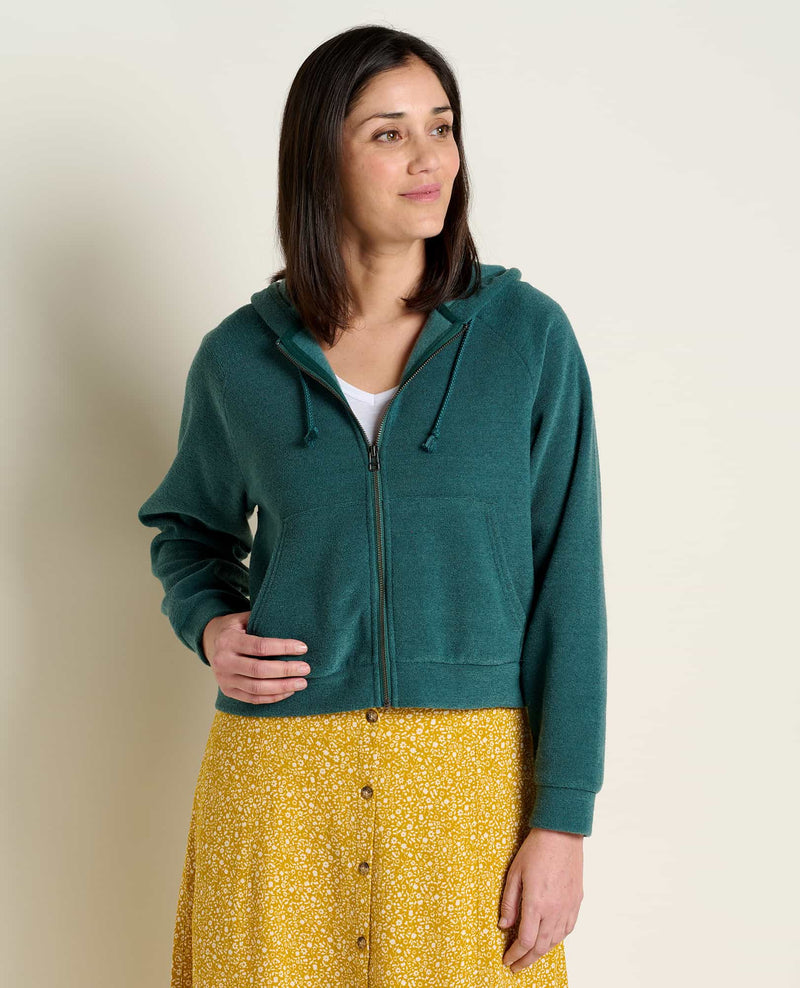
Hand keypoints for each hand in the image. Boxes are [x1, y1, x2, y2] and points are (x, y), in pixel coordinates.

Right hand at [202, 612, 310, 703]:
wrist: (211, 642)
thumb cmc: (236, 628)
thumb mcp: (244, 618)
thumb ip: (262, 620)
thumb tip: (292, 622)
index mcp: (228, 640)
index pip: (260, 646)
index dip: (283, 647)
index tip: (302, 648)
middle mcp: (223, 661)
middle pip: (259, 670)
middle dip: (286, 670)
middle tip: (306, 668)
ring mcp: (224, 679)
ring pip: (257, 688)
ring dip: (282, 687)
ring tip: (302, 683)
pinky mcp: (228, 691)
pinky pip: (253, 699)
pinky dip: (273, 697)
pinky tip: (289, 691)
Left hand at [498, 827, 583, 972]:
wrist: (562, 833)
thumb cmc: (536, 849)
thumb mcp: (514, 873)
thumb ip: (509, 901)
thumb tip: (504, 925)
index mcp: (536, 903)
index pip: (526, 941)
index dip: (515, 954)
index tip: (507, 960)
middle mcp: (554, 910)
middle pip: (541, 947)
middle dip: (527, 960)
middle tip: (516, 965)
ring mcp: (568, 907)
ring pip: (555, 941)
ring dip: (542, 952)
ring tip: (530, 955)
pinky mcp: (576, 901)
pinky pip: (568, 929)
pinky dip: (557, 939)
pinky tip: (550, 939)